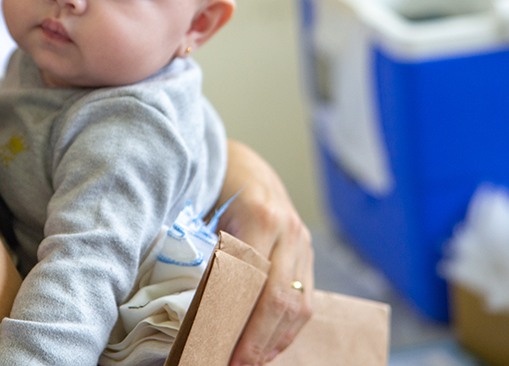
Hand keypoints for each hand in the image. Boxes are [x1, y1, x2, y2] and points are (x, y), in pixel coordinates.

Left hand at [219, 140, 313, 365]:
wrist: (242, 163)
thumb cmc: (215, 187)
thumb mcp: (202, 213)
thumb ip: (205, 256)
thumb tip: (200, 312)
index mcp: (261, 216)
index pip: (253, 282)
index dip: (239, 321)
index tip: (220, 349)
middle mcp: (289, 229)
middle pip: (279, 298)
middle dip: (257, 340)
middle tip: (235, 364)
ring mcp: (303, 240)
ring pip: (298, 304)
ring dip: (274, 339)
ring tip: (250, 360)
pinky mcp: (307, 251)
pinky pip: (305, 297)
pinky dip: (287, 327)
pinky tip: (268, 345)